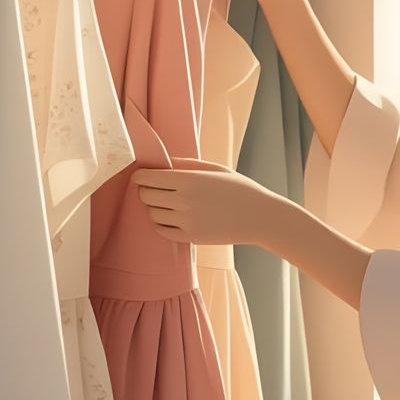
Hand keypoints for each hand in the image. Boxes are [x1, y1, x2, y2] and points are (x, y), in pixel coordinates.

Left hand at [132, 158, 284, 246]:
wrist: (259, 216)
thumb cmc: (239, 188)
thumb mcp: (215, 169)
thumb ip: (186, 164)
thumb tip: (162, 162)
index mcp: (188, 180)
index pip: (147, 178)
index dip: (140, 176)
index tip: (141, 176)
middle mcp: (184, 201)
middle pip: (146, 196)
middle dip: (145, 191)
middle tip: (153, 189)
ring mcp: (186, 221)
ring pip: (152, 214)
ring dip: (154, 208)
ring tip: (165, 203)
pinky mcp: (191, 237)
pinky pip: (162, 231)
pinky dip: (161, 224)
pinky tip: (170, 217)